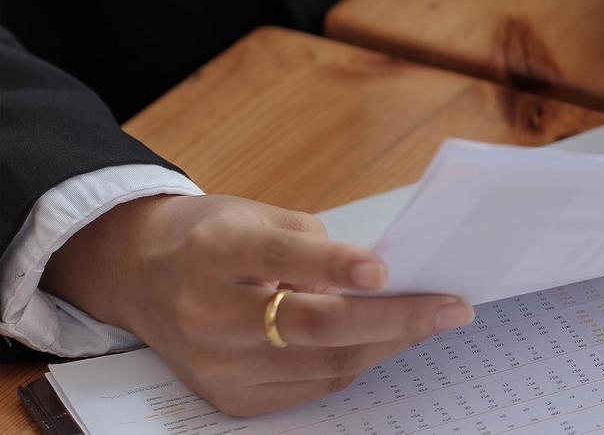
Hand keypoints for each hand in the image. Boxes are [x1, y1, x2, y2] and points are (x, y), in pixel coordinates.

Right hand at [42, 194, 472, 416]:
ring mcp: (217, 363)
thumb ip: (315, 246)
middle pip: (313, 325)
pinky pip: (310, 386)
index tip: (383, 269)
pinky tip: (384, 340)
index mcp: (215, 251)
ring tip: (431, 320)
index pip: (279, 258)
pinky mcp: (227, 396)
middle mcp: (209, 313)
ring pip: (323, 363)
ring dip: (387, 342)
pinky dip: (353, 362)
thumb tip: (385, 279)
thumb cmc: (214, 238)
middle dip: (394, 318)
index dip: (333, 264)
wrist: (141, 277)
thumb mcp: (258, 216)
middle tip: (452, 308)